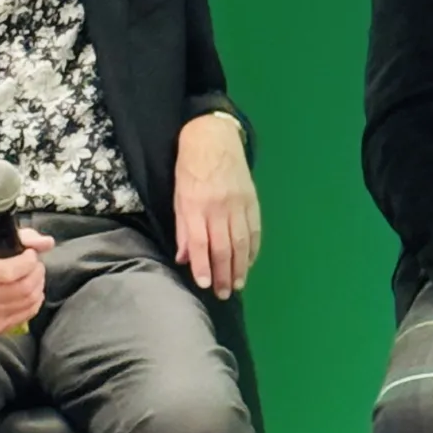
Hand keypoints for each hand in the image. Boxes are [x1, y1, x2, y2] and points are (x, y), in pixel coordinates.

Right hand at [0, 227, 54, 334]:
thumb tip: (46, 242)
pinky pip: (26, 315)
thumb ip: (23, 237)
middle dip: (36, 273)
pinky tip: (29, 292)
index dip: (28, 262)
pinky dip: (34, 302)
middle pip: (22, 288)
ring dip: (38, 286)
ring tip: (32, 276)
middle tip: (34, 265)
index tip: (30, 254)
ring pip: (27, 301)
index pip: (9, 272)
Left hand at [174, 112, 261, 297]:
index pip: (200, 243)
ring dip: (240, 267)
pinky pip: (254, 230)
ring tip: (237, 284)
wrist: (213, 138)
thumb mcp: (178, 197)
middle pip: (223, 247)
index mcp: (196, 206)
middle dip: (224, 274)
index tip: (205, 285)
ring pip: (241, 242)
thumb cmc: (189, 169)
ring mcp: (238, 204)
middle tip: (223, 293)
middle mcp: (219, 207)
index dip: (203, 266)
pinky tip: (249, 263)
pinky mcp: (252, 200)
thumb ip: (182, 228)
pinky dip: (253, 249)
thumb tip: (183, 258)